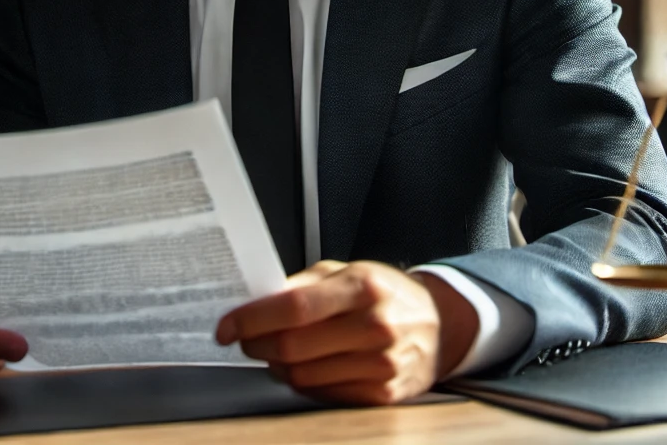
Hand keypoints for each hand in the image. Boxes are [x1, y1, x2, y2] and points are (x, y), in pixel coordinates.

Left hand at [215, 260, 477, 404]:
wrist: (439, 324)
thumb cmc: (386, 292)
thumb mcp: (349, 270)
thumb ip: (305, 284)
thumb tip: (258, 299)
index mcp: (363, 286)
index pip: (294, 307)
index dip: (253, 318)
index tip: (227, 324)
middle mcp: (374, 326)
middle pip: (293, 347)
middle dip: (256, 344)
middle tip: (243, 337)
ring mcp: (380, 365)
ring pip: (303, 376)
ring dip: (276, 366)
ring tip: (273, 350)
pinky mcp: (381, 394)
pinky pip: (323, 395)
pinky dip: (302, 382)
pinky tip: (302, 366)